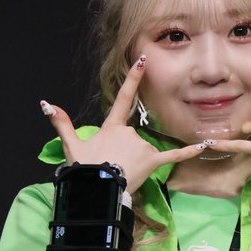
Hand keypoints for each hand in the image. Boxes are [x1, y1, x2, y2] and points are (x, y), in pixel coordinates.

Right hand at [40, 55, 207, 192]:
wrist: (98, 189)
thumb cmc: (85, 168)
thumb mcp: (71, 146)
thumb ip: (62, 123)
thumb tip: (47, 104)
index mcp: (112, 126)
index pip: (122, 98)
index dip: (132, 79)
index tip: (142, 60)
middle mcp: (130, 131)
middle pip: (132, 135)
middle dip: (124, 151)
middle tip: (111, 166)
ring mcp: (143, 145)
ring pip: (144, 149)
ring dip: (135, 160)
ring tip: (121, 175)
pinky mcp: (154, 160)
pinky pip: (174, 155)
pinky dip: (188, 151)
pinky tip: (204, 146)